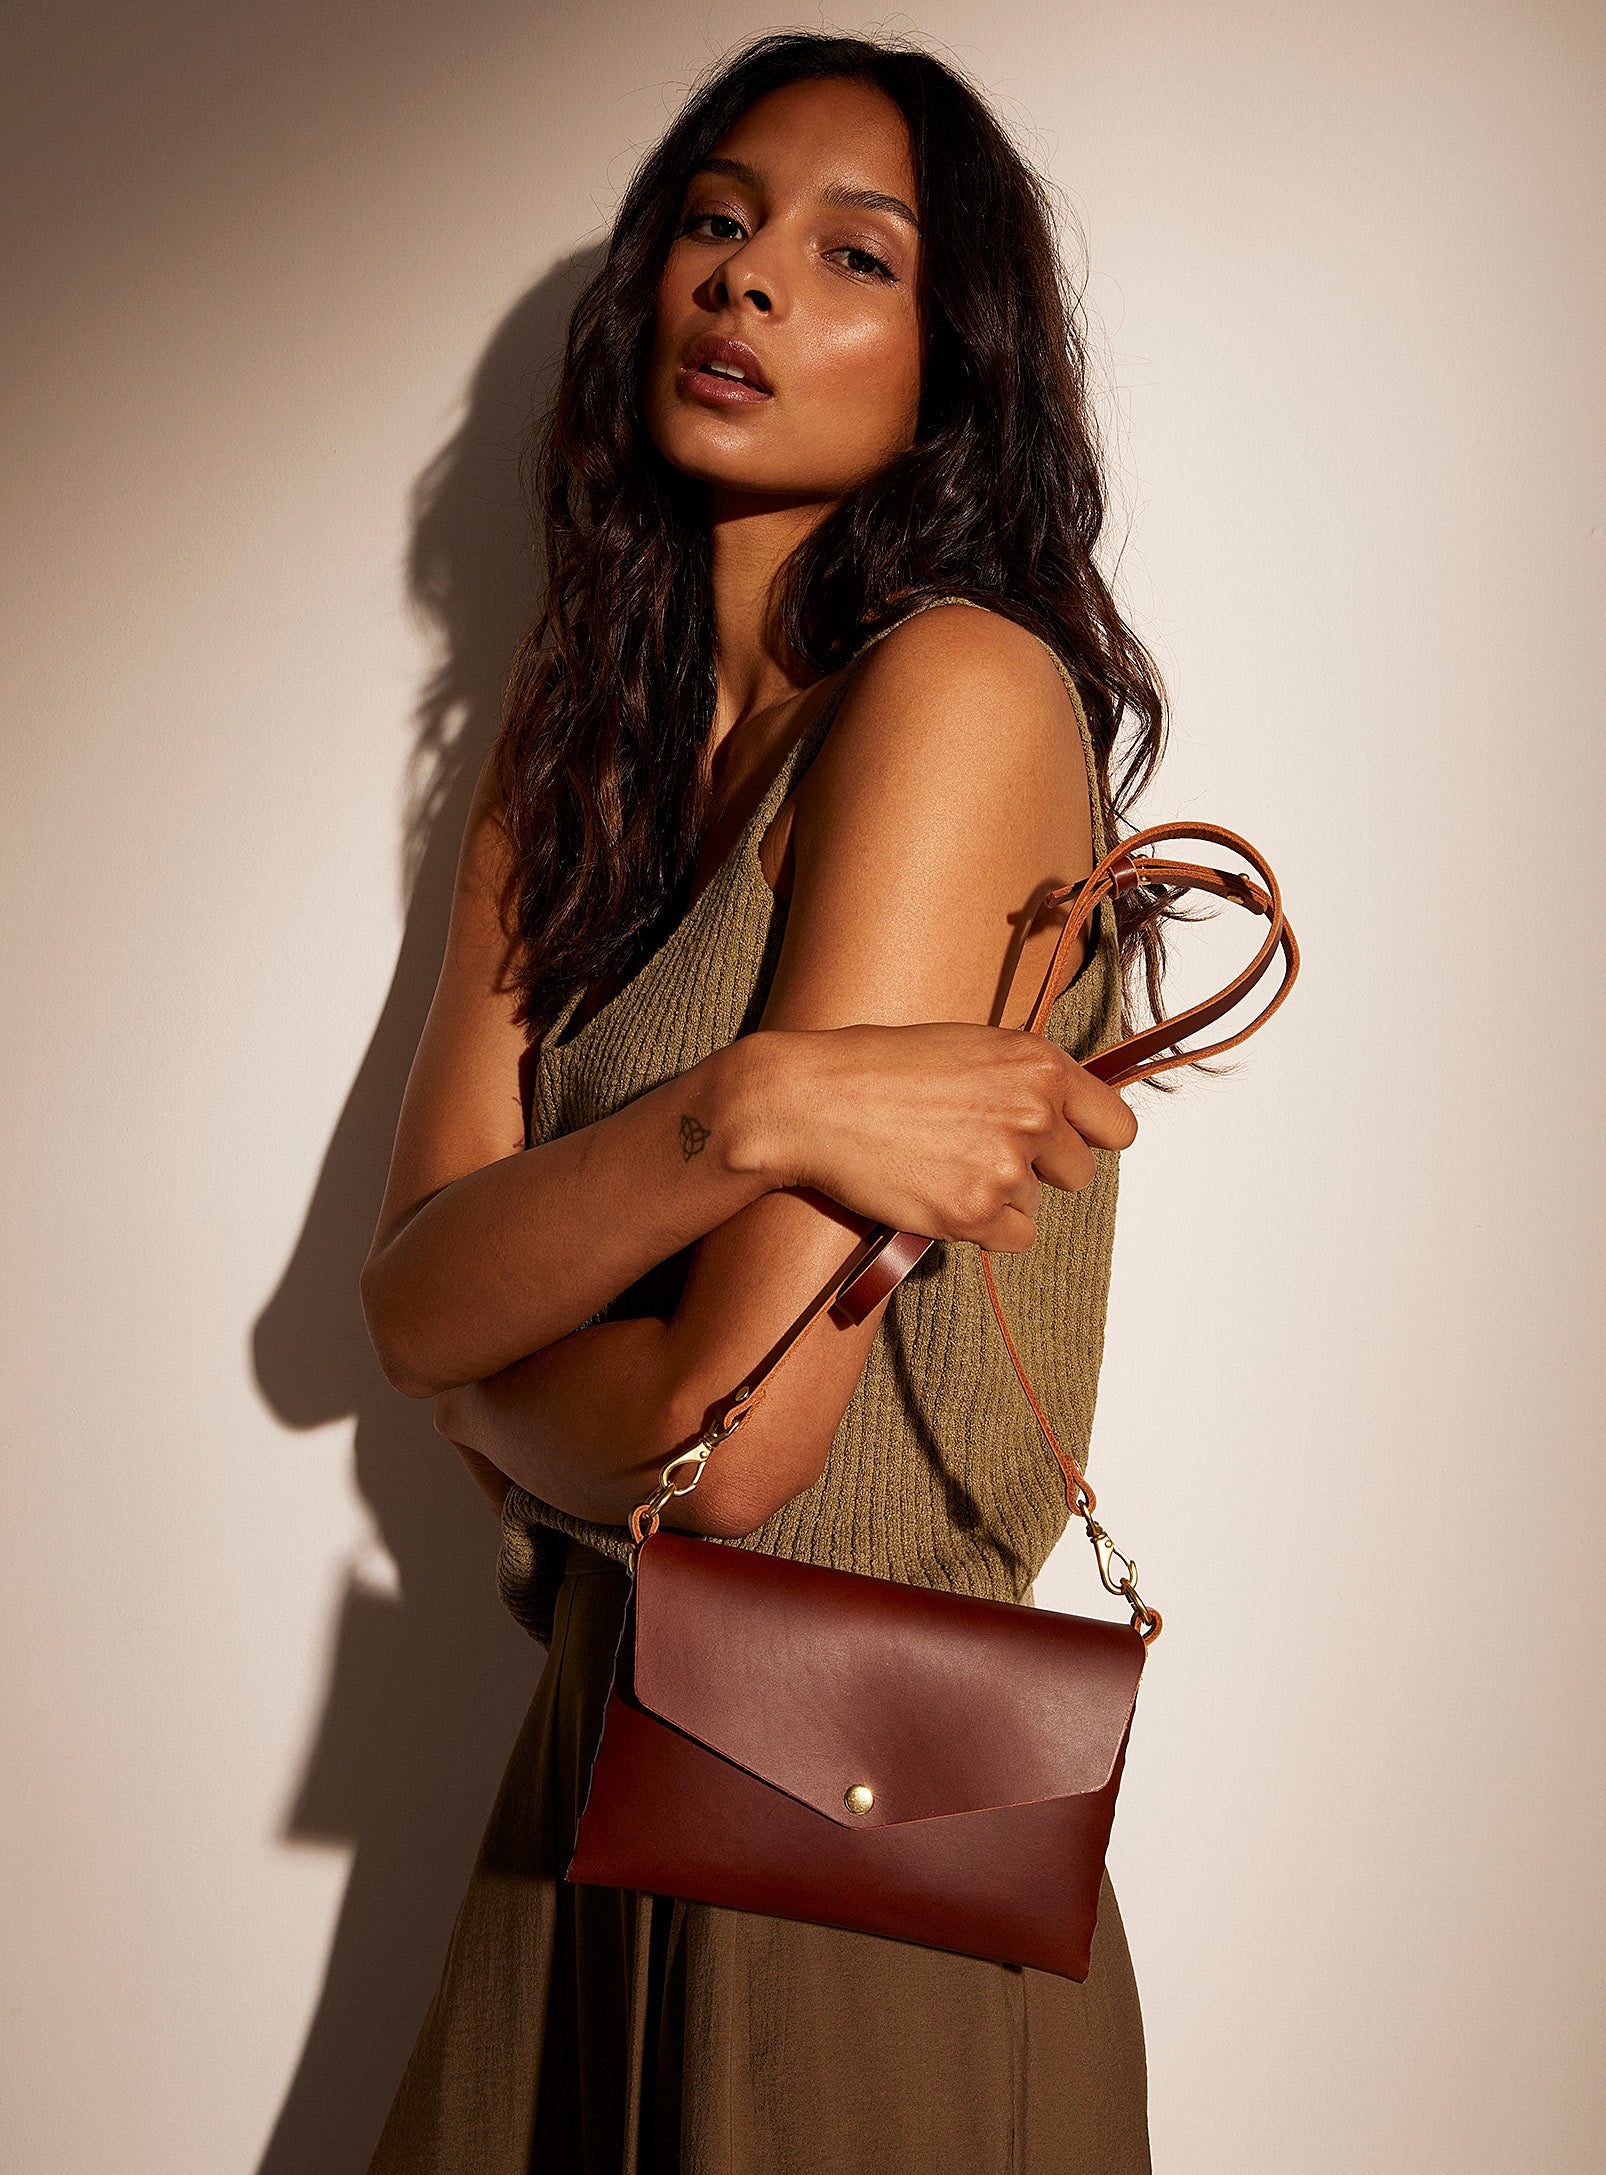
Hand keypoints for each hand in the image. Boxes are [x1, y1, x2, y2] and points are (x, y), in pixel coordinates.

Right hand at [756, 1022, 1136, 1252]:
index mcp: (1039, 1064)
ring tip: (940, 1164)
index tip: (1061, 1143)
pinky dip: (983, 1229)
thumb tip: (1064, 1115)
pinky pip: (1013, 1239)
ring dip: (998, 1196)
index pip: (1116, 1125)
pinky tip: (941, 1196)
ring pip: (1035, 1204)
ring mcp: (1005, 1166)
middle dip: (1037, 1170)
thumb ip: (1025, 1079)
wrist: (813, 1102)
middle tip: (978, 1152)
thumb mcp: (971, 1047)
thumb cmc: (879, 1068)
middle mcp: (1034, 1114)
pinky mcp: (973, 1214)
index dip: (1086, 1137)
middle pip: (1077, 1173)